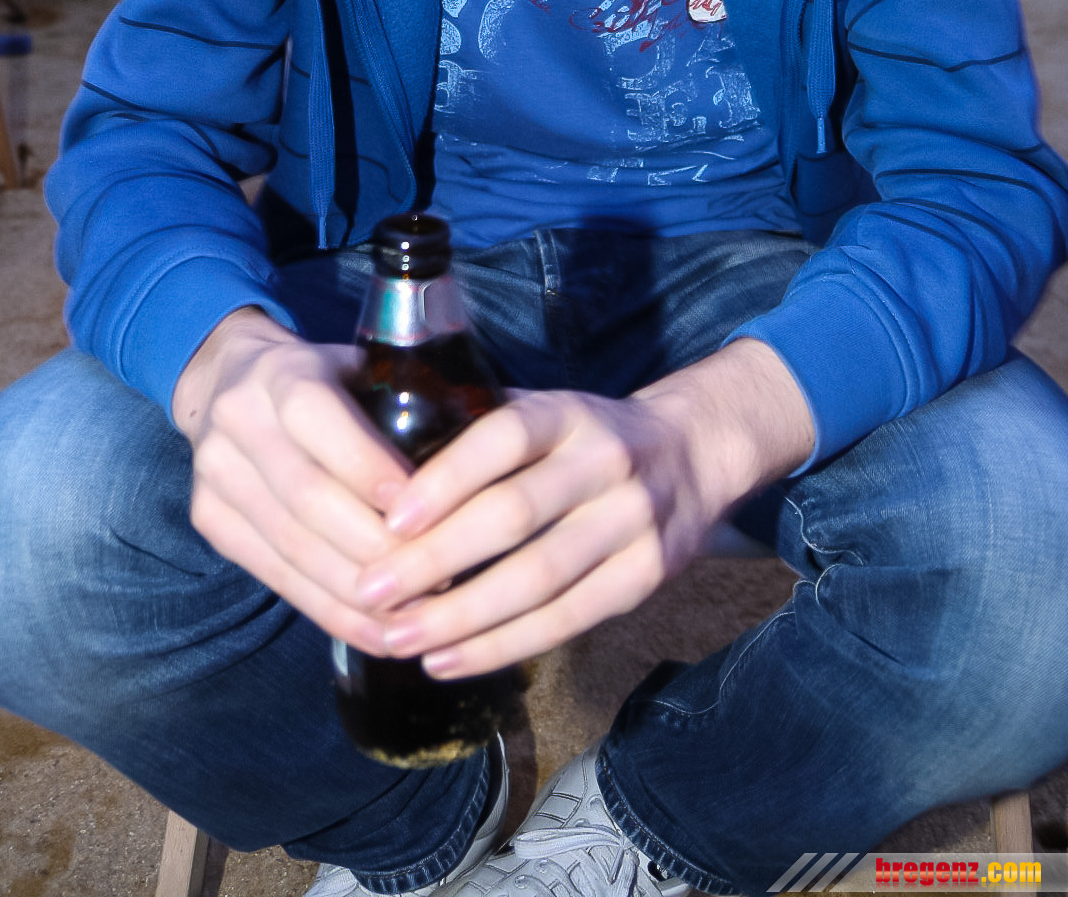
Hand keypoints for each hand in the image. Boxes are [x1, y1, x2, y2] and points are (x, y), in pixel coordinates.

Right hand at [172, 307, 412, 652]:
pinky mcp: (209, 520)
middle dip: (375, 547)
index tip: (426, 515)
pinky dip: (329, 611)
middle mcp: (240, 422)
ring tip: (418, 621)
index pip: (320, 420)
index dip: (370, 470)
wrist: (228, 379)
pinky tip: (377, 633)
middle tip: (439, 583)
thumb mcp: (360, 365)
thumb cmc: (325, 377)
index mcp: (283, 374)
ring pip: (291, 547)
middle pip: (308, 498)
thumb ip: (403, 402)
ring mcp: (215, 475)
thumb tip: (475, 466)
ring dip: (356, 595)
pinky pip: (274, 576)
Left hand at [350, 339, 813, 676]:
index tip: (390, 517)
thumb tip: (381, 458)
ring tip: (399, 637)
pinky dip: (503, 645)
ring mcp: (633, 522)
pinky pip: (567, 620)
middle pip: (514, 516)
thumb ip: (478, 426)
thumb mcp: (545, 409)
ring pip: (539, 579)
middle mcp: (606, 462)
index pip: (505, 437)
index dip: (447, 477)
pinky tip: (449, 659)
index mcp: (569, 413)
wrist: (696, 453)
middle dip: (436, 560)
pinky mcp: (646, 576)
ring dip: (461, 617)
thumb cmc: (587, 437)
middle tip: (371, 589)